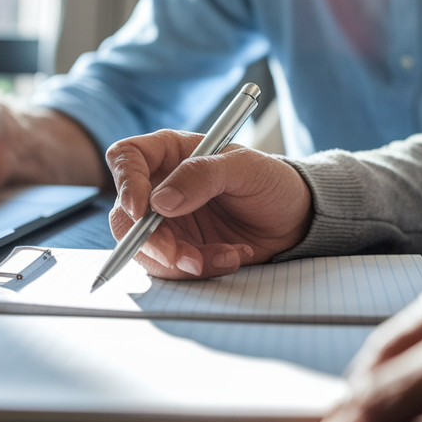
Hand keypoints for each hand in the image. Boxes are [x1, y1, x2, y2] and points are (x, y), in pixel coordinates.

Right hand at [106, 129, 311, 279]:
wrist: (295, 219)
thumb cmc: (271, 181)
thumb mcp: (245, 168)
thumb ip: (202, 176)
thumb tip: (160, 202)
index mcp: (169, 152)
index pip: (126, 159)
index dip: (126, 184)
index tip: (143, 211)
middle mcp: (161, 186)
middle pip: (126, 214)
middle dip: (150, 242)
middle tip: (182, 256)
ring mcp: (168, 220)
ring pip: (146, 247)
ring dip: (181, 261)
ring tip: (226, 256)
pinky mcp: (180, 248)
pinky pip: (172, 266)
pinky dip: (200, 268)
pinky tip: (231, 257)